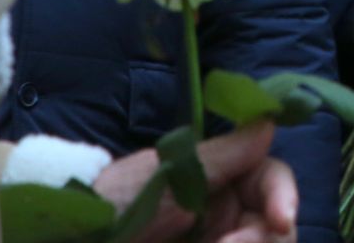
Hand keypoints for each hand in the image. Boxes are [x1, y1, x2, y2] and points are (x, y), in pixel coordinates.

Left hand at [94, 120, 297, 242]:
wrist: (71, 237)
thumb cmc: (110, 204)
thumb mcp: (164, 179)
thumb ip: (219, 158)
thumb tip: (267, 122)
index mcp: (220, 181)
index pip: (270, 180)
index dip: (283, 196)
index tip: (281, 220)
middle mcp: (225, 215)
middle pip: (275, 225)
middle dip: (264, 237)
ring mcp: (215, 239)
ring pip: (260, 242)